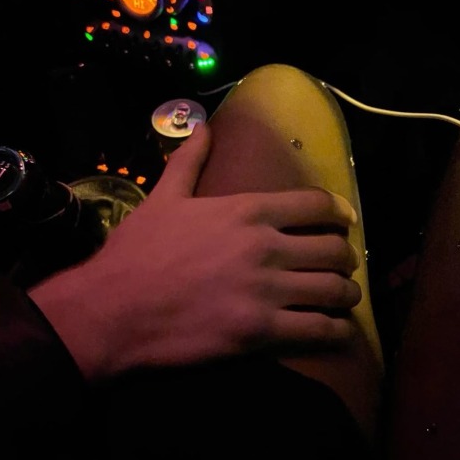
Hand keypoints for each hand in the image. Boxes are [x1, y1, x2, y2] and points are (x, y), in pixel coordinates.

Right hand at [29, 124, 360, 380]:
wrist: (112, 309)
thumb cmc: (138, 251)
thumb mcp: (164, 197)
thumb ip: (190, 160)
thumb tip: (202, 126)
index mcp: (248, 211)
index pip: (317, 204)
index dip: (340, 212)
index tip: (346, 220)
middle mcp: (267, 247)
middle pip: (334, 248)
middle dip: (347, 256)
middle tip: (344, 263)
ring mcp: (266, 291)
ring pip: (334, 289)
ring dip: (347, 292)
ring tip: (344, 295)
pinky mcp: (260, 332)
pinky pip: (319, 330)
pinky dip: (336, 330)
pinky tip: (337, 328)